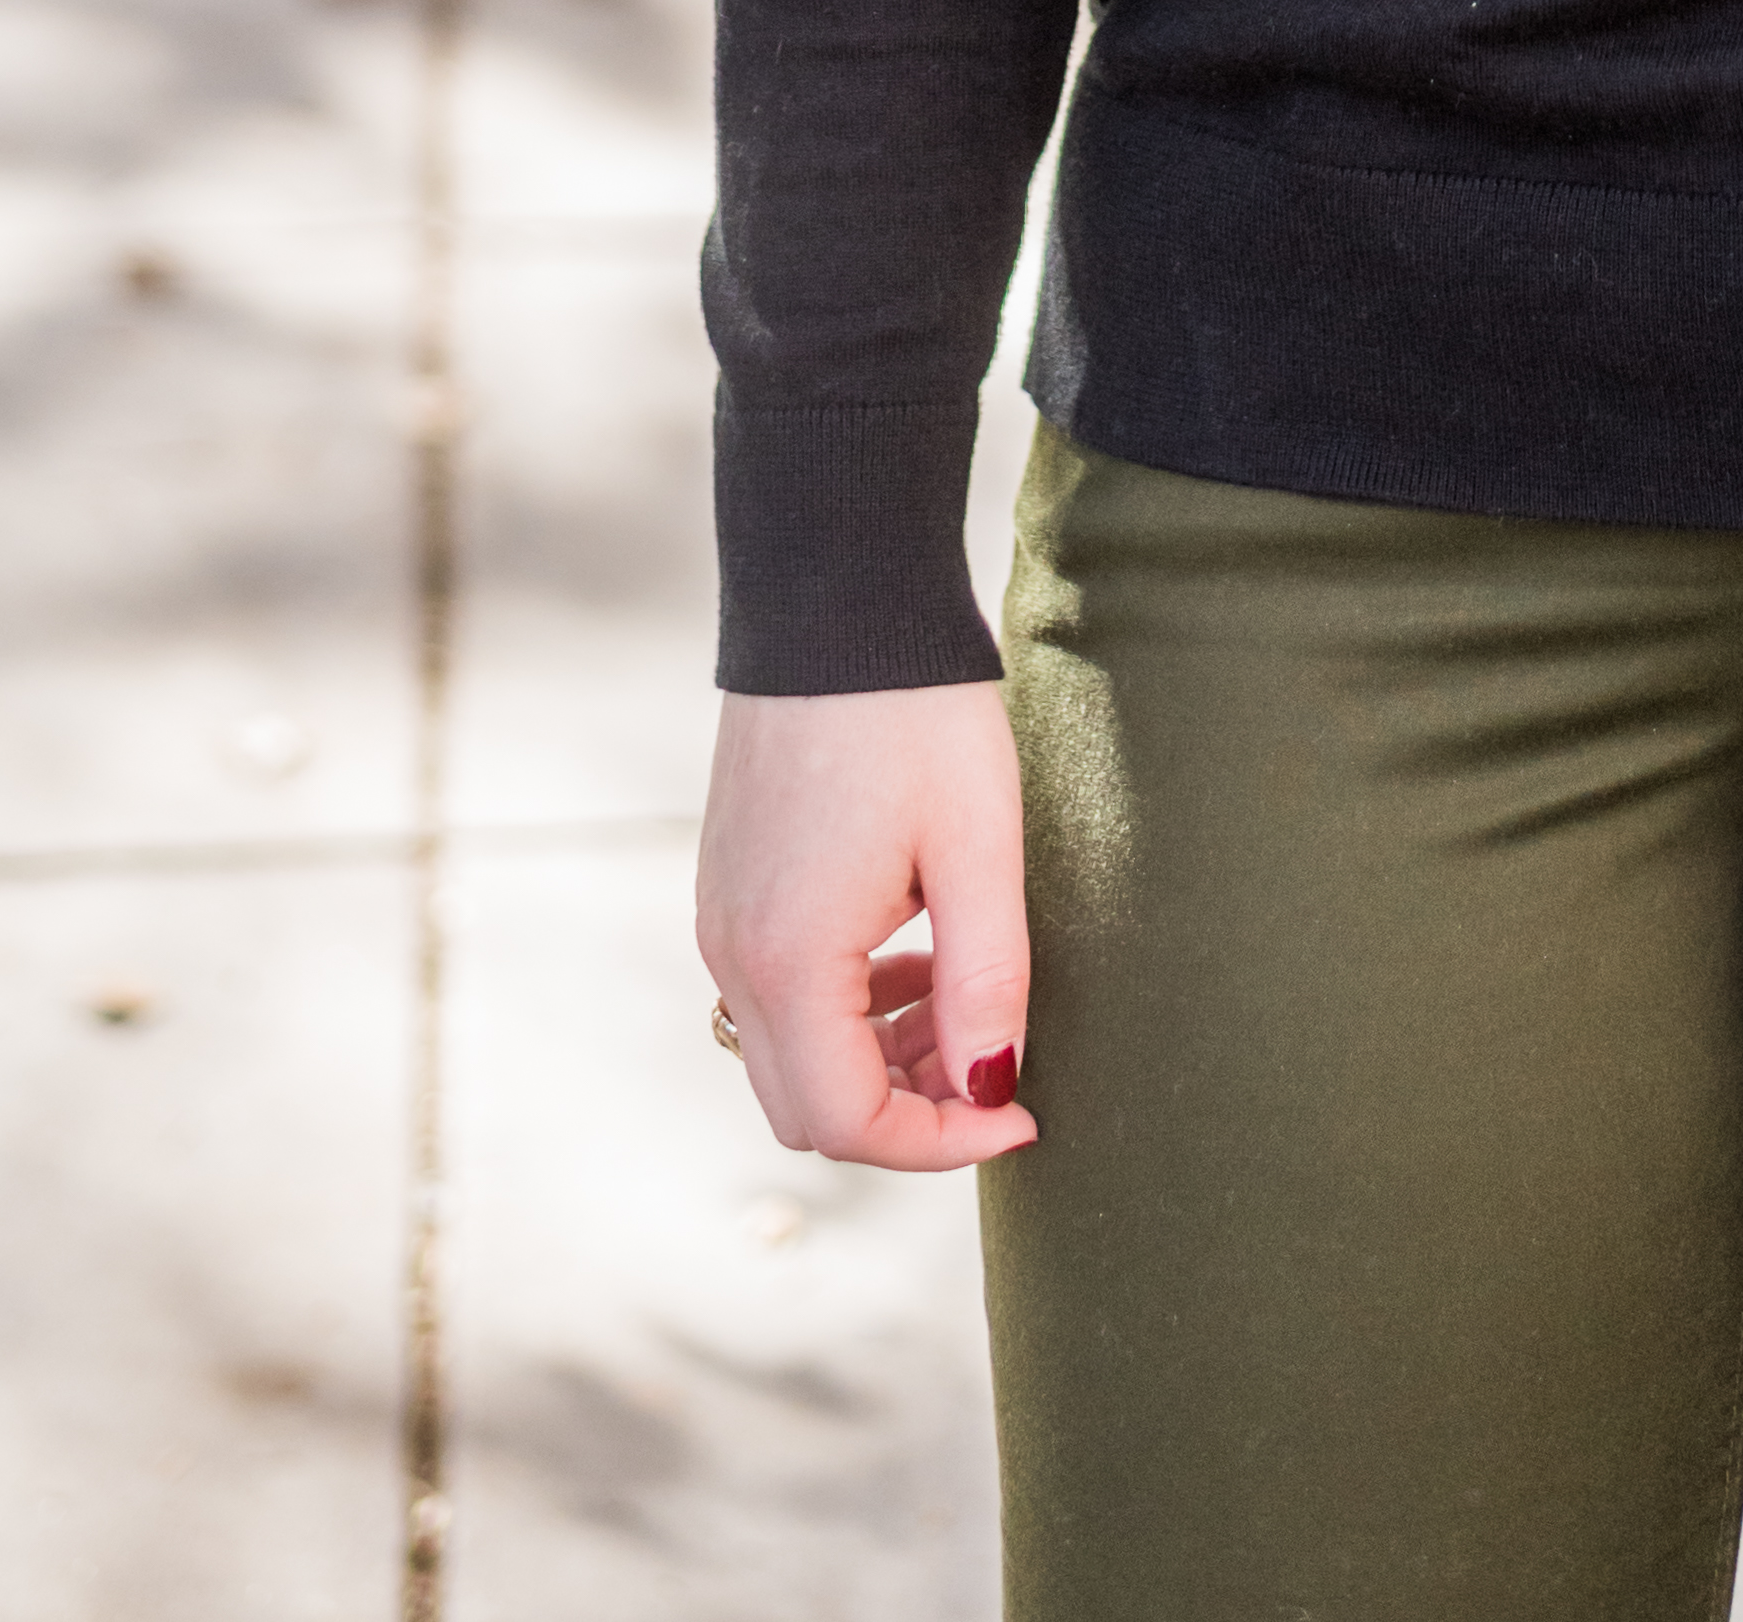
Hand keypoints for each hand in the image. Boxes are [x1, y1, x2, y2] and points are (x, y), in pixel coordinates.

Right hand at [697, 681, 1038, 1170]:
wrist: (835, 597)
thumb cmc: (915, 713)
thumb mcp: (977, 847)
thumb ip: (986, 983)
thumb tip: (992, 1088)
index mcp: (790, 957)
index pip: (849, 1122)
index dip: (941, 1143)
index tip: (1022, 1116)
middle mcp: (733, 953)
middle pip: (808, 1107)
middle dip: (907, 1115)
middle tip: (995, 1072)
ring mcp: (720, 919)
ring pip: (790, 1055)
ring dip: (878, 1062)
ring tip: (965, 1008)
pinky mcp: (729, 886)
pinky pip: (780, 994)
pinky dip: (847, 1009)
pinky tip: (915, 957)